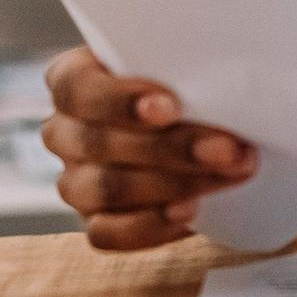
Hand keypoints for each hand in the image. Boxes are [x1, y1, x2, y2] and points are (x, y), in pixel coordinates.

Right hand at [41, 46, 258, 250]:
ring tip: (231, 173)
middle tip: (230, 148)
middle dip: (173, 147)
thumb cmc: (193, 85)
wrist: (208, 133)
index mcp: (73, 79)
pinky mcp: (95, 220)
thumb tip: (232, 70)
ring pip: (108, 188)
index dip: (119, 101)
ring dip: (176, 183)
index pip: (76, 88)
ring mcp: (75, 180)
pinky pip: (108, 233)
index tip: (171, 108)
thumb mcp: (185, 64)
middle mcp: (65, 131)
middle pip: (100, 142)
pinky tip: (191, 211)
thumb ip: (187, 63)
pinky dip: (151, 224)